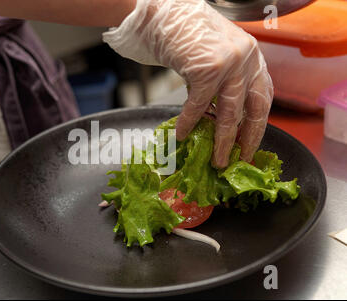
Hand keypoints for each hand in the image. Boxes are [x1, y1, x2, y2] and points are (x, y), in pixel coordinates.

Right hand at [103, 0, 273, 167]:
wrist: (163, 12)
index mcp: (252, 57)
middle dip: (247, 138)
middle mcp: (247, 58)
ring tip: (215, 160)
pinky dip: (189, 123)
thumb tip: (215, 119)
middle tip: (238, 159)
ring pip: (229, 112)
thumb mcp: (213, 58)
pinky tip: (182, 134)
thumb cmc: (185, 35)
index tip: (249, 145)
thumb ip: (220, 85)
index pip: (262, 97)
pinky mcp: (208, 68)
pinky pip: (199, 105)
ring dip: (221, 140)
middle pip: (254, 108)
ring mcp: (230, 63)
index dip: (257, 125)